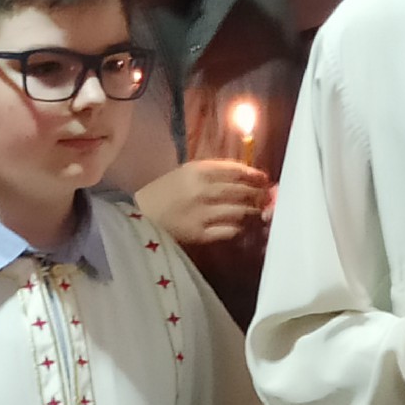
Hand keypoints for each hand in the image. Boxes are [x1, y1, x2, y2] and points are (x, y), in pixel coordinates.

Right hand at [136, 161, 270, 248]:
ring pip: (240, 212)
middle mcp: (203, 191)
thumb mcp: (186, 172)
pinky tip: (238, 225)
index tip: (264, 178)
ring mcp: (202, 214)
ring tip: (255, 211)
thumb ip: (214, 171)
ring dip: (251, 211)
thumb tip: (246, 173)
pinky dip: (238, 228)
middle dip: (257, 194)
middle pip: (242, 191)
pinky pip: (229, 231)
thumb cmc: (164, 191)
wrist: (140, 216)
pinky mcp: (200, 234)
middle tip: (265, 197)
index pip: (236, 170)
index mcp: (198, 170)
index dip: (254, 175)